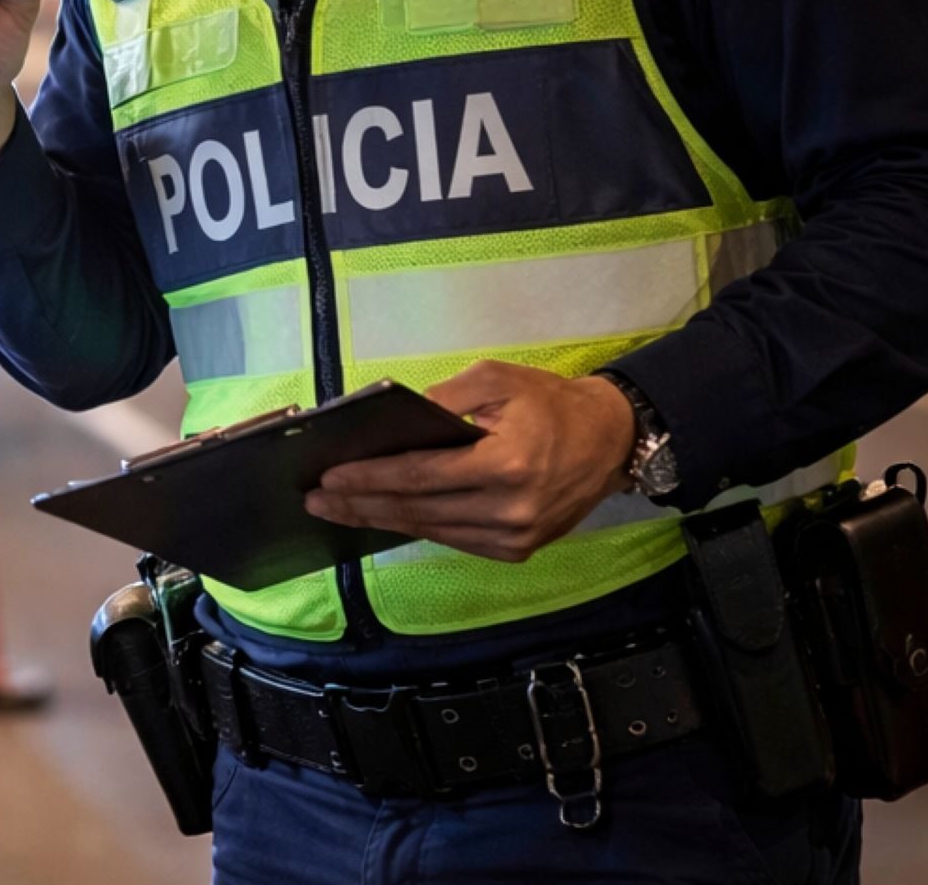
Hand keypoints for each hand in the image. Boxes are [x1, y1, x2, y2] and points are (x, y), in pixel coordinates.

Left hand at [302, 363, 637, 563]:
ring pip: (432, 531)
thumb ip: (441, 400)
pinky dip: (416, 527)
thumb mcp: (495, 380)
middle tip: (315, 500)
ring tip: (337, 510)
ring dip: (380, 521)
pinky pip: (454, 540)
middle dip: (360, 505)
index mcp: (506, 463)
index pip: (420, 475)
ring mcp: (516, 536)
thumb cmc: (550, 402)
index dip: (370, 478)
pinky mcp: (519, 549)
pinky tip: (382, 517)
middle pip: (418, 510)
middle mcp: (511, 509)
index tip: (328, 476)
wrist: (612, 439)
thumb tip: (385, 422)